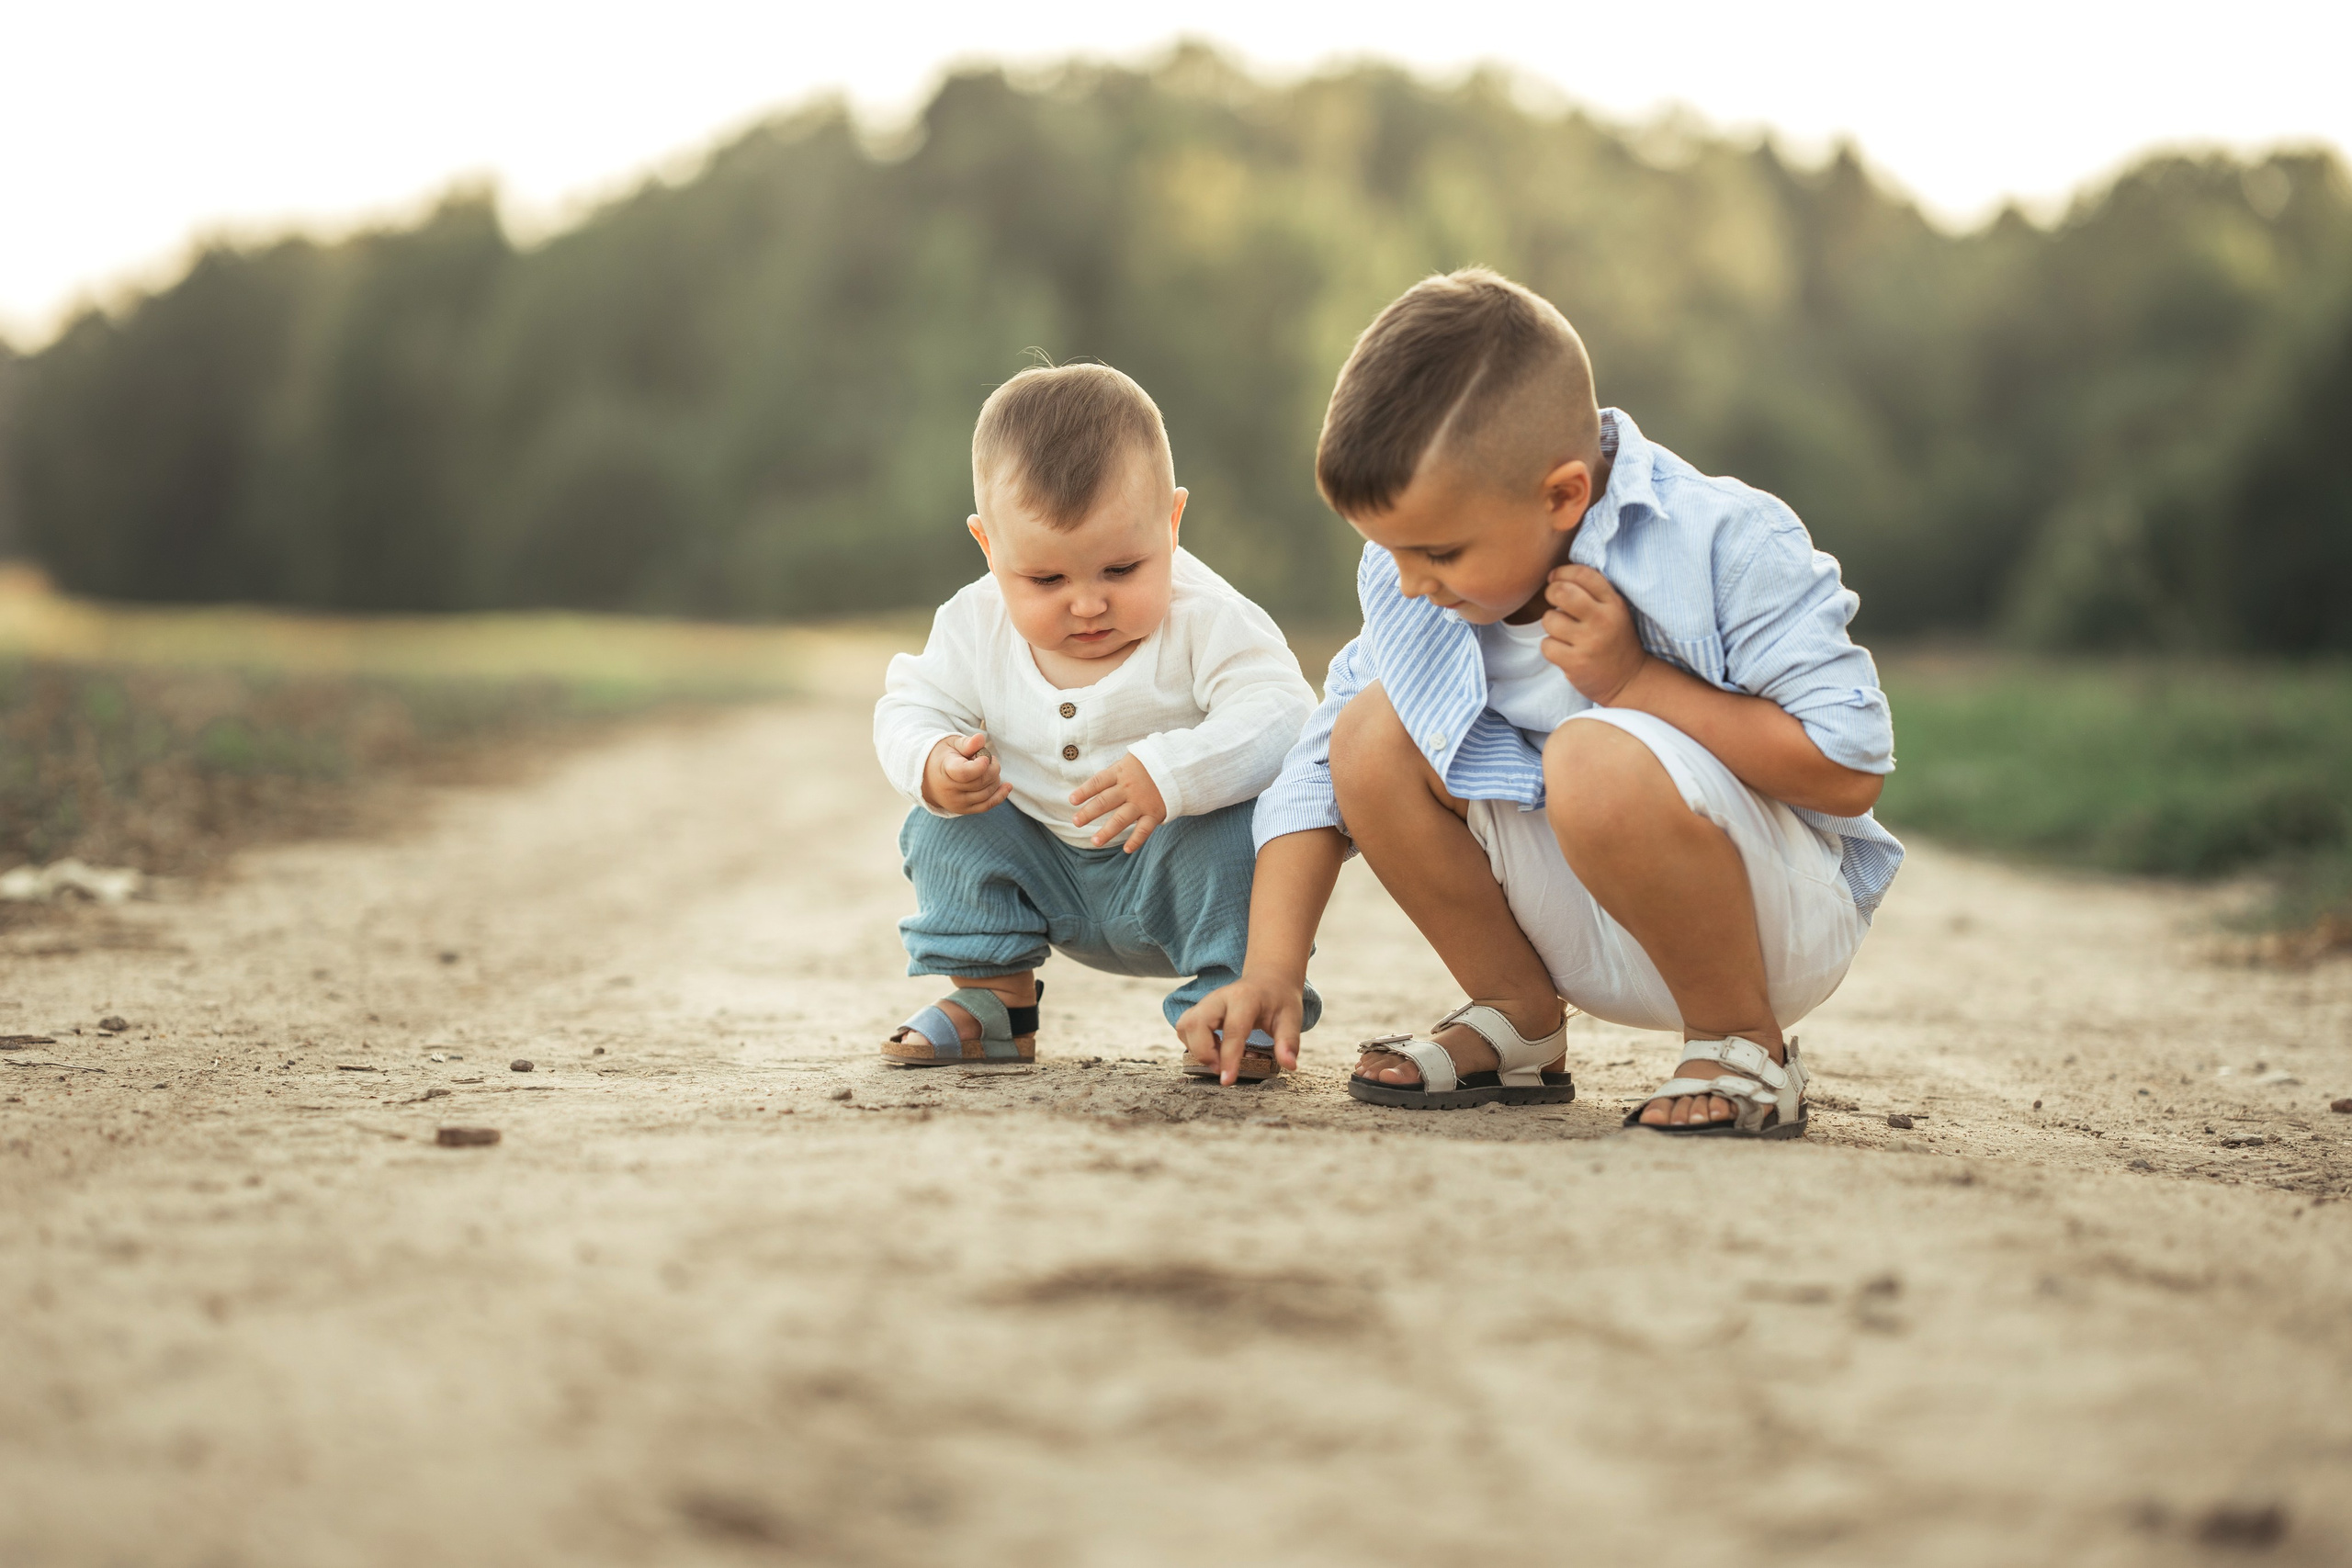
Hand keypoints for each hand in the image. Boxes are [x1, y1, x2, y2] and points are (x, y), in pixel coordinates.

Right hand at [922, 733, 1011, 814]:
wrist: (928, 778)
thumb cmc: (944, 757)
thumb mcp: (952, 745)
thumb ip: (967, 743)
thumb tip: (980, 739)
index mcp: (945, 770)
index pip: (965, 773)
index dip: (981, 765)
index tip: (984, 757)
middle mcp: (950, 790)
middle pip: (980, 782)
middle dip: (993, 768)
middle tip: (990, 758)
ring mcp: (957, 802)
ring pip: (986, 794)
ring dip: (995, 779)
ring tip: (990, 768)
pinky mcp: (964, 810)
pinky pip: (986, 806)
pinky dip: (999, 796)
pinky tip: (1007, 786)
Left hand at [1069, 752, 1166, 852]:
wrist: (1179, 765)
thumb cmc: (1150, 764)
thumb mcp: (1130, 760)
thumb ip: (1114, 773)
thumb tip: (1095, 785)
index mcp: (1121, 773)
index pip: (1098, 782)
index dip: (1084, 791)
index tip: (1072, 800)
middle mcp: (1129, 788)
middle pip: (1105, 802)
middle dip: (1089, 813)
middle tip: (1076, 822)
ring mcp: (1142, 802)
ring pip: (1121, 819)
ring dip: (1107, 831)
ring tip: (1095, 842)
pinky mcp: (1155, 812)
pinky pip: (1144, 829)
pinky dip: (1136, 840)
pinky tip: (1126, 849)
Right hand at [1175, 971, 1306, 1084]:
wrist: (1268, 980)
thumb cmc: (1279, 1001)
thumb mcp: (1292, 1018)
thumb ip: (1289, 1041)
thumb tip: (1290, 1065)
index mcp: (1244, 999)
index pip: (1232, 1030)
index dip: (1228, 1058)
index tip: (1227, 1081)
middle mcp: (1219, 997)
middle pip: (1196, 1024)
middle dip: (1204, 1053)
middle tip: (1222, 1070)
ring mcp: (1206, 1002)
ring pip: (1185, 1026)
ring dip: (1196, 1048)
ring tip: (1217, 1059)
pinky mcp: (1199, 1009)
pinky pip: (1184, 1028)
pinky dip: (1192, 1043)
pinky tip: (1213, 1049)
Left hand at [1540, 564, 1649, 706]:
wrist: (1630, 680)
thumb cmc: (1614, 640)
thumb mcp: (1615, 611)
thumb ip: (1593, 592)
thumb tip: (1556, 575)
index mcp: (1613, 603)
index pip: (1583, 574)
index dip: (1563, 572)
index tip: (1555, 578)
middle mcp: (1602, 620)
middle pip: (1562, 592)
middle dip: (1551, 592)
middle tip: (1553, 600)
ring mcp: (1589, 643)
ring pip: (1550, 620)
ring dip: (1551, 624)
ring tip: (1564, 632)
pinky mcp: (1576, 663)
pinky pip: (1547, 645)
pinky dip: (1550, 647)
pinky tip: (1563, 650)